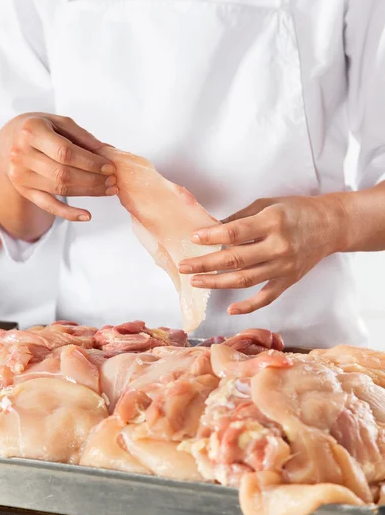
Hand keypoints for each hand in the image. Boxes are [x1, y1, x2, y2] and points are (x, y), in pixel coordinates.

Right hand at [0, 113, 116, 222]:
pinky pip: (49, 206)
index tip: (109, 167)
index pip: (65, 152)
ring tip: (108, 190)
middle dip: (93, 179)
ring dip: (88, 192)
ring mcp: (21, 175)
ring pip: (60, 189)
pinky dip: (68, 213)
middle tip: (112, 181)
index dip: (90, 162)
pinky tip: (86, 215)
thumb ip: (82, 136)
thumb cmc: (38, 129)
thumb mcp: (58, 122)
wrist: (10, 141)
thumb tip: (106, 152)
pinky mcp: (25, 191)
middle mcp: (21, 154)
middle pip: (64, 173)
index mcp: (31, 131)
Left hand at [179, 195, 346, 314]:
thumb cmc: (295, 211)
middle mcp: (278, 246)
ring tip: (196, 281)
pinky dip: (248, 306)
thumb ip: (240, 219)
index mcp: (272, 221)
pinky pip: (266, 297)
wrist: (330, 226)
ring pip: (245, 280)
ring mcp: (284, 266)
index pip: (235, 232)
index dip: (211, 237)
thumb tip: (211, 229)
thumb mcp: (267, 205)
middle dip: (205, 264)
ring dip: (217, 282)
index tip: (193, 239)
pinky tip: (230, 309)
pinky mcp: (289, 280)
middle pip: (235, 259)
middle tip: (184, 266)